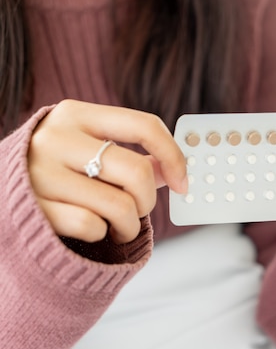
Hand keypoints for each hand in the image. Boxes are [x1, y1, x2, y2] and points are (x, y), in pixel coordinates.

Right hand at [27, 100, 187, 243]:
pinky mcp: (33, 208)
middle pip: (137, 172)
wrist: (1, 193)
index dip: (173, 156)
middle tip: (140, 210)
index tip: (183, 182)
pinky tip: (91, 230)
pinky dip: (102, 234)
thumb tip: (173, 170)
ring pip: (120, 205)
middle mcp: (55, 138)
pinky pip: (93, 227)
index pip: (144, 125)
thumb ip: (129, 154)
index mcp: (76, 114)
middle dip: (148, 200)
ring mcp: (40, 173)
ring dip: (130, 225)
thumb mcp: (88, 148)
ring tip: (119, 225)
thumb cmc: (58, 169)